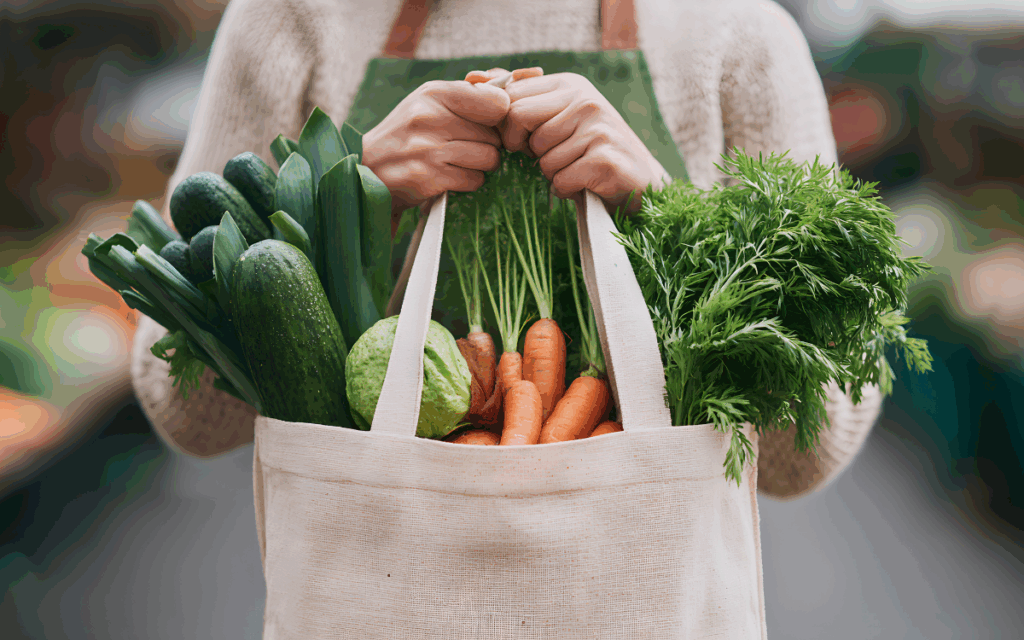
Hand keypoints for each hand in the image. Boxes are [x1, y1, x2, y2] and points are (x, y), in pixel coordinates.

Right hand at [361, 79, 509, 232]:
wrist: (367, 169)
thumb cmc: (407, 134)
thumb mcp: (429, 102)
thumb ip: (468, 94)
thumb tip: (507, 84)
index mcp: (434, 93)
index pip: (497, 102)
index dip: (499, 118)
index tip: (487, 125)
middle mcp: (430, 117)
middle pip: (495, 135)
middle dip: (487, 145)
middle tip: (463, 148)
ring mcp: (429, 149)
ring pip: (489, 158)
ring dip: (479, 165)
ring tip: (456, 163)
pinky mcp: (429, 178)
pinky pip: (474, 180)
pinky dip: (467, 182)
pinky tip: (449, 177)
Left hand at [502, 73, 670, 213]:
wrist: (640, 183)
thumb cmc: (590, 152)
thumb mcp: (558, 117)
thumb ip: (519, 98)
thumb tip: (473, 78)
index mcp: (570, 84)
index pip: (512, 97)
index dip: (509, 127)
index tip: (526, 141)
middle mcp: (585, 100)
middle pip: (518, 120)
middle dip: (524, 148)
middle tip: (549, 157)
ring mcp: (597, 128)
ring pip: (540, 157)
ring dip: (552, 173)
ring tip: (576, 168)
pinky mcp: (604, 159)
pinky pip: (560, 179)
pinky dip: (566, 189)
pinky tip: (585, 183)